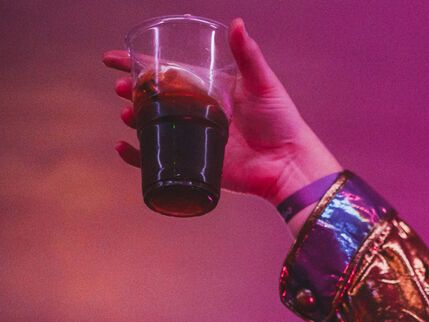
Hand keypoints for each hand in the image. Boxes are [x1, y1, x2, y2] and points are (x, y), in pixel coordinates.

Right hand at [104, 18, 340, 205]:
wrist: (290, 164)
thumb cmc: (281, 122)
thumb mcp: (263, 84)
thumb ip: (248, 56)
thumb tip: (237, 23)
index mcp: (208, 91)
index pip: (166, 73)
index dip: (138, 65)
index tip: (113, 59)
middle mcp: (197, 113)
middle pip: (155, 99)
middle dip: (132, 92)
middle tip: (121, 88)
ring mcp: (195, 139)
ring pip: (154, 127)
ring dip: (134, 119)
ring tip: (128, 113)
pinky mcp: (196, 163)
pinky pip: (160, 160)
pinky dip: (138, 156)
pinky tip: (124, 148)